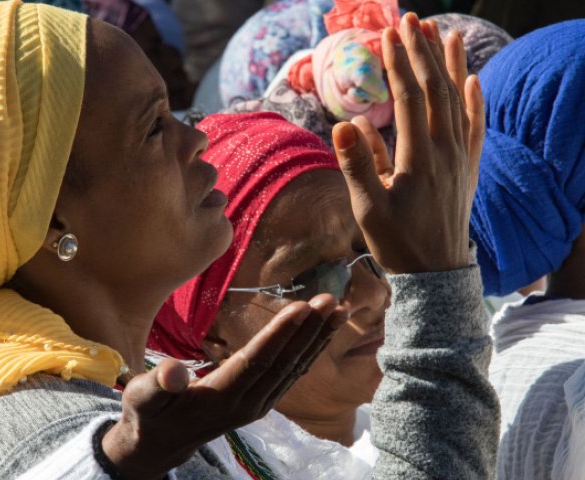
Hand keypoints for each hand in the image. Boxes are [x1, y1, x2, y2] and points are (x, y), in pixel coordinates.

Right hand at [103, 295, 346, 478]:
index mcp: (219, 397)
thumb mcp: (144, 397)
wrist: (161, 443)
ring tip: (340, 311)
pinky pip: (290, 374)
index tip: (301, 307)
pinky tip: (322, 333)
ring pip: (292, 369)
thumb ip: (159, 383)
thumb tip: (175, 369)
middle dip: (308, 330)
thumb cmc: (149, 413)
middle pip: (283, 363)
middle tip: (331, 300)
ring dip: (316, 339)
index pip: (256, 361)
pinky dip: (309, 351)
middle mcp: (246, 403)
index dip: (279, 334)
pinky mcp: (261, 402)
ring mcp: (257, 405)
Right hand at [332, 13, 484, 273]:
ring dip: (449, 66)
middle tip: (409, 21)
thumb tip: (344, 123)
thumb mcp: (367, 208)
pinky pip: (476, 126)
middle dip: (422, 53)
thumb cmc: (396, 242)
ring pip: (458, 101)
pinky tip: (474, 80)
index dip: (398, 65)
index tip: (387, 36)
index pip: (410, 98)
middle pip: (436, 90)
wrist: (434, 274)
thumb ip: (357, 164)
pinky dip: (476, 100)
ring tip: (443, 34)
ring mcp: (461, 158)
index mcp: (419, 158)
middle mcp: (446, 151)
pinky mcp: (467, 168)